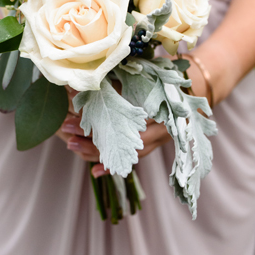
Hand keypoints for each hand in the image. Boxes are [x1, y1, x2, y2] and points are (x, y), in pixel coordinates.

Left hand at [57, 88, 171, 177]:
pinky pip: (130, 160)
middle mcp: (158, 129)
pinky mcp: (153, 147)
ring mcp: (157, 141)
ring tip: (72, 145)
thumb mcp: (139, 82)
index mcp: (155, 110)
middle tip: (66, 130)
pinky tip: (95, 172)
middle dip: (90, 137)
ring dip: (96, 151)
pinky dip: (112, 167)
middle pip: (119, 139)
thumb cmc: (163, 85)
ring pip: (123, 152)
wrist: (188, 98)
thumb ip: (112, 86)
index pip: (118, 118)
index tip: (72, 115)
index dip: (94, 119)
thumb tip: (78, 87)